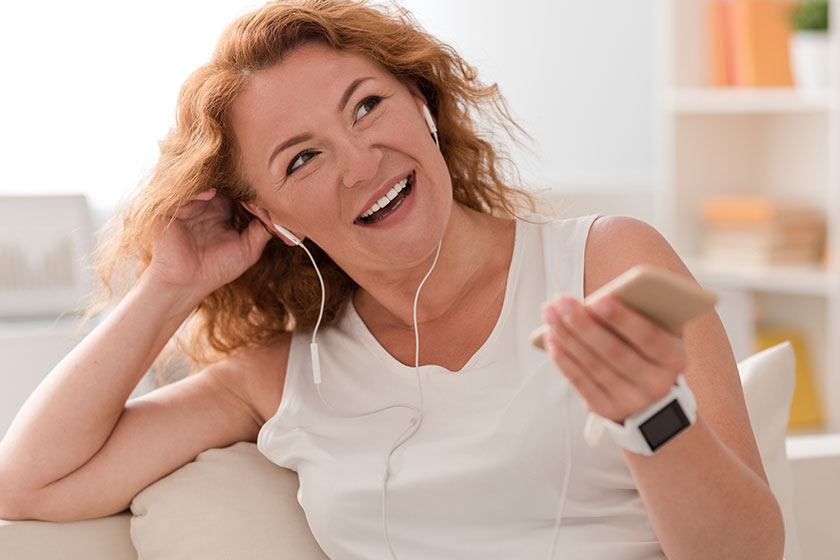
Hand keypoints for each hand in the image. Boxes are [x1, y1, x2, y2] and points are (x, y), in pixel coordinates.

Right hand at [145, 189, 271, 301]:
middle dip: (236, 179)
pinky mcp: (169, 210)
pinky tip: (210, 194)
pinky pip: (181, 192)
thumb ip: (263, 232)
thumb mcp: (248, 250)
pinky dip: (196, 190)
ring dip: (217, 181)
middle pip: (221, 181)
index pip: (237, 189)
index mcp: (222, 210)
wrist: (186, 284)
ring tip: (232, 184)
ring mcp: (187, 205)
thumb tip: (280, 217)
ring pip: (202, 182)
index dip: (251, 188)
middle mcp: (205, 203)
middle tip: (250, 179)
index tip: (265, 191)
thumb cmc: (216, 269)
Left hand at [541, 295, 687, 422]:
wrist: (649, 393)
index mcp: (674, 358)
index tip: (598, 299)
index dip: (623, 319)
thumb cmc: (647, 348)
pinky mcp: (607, 409)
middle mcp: (656, 384)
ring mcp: (631, 400)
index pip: (649, 337)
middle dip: (584, 324)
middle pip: (614, 352)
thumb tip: (599, 299)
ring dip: (567, 337)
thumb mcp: (657, 331)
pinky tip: (551, 337)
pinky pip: (580, 382)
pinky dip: (563, 358)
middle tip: (562, 301)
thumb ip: (641, 314)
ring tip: (550, 314)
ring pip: (593, 365)